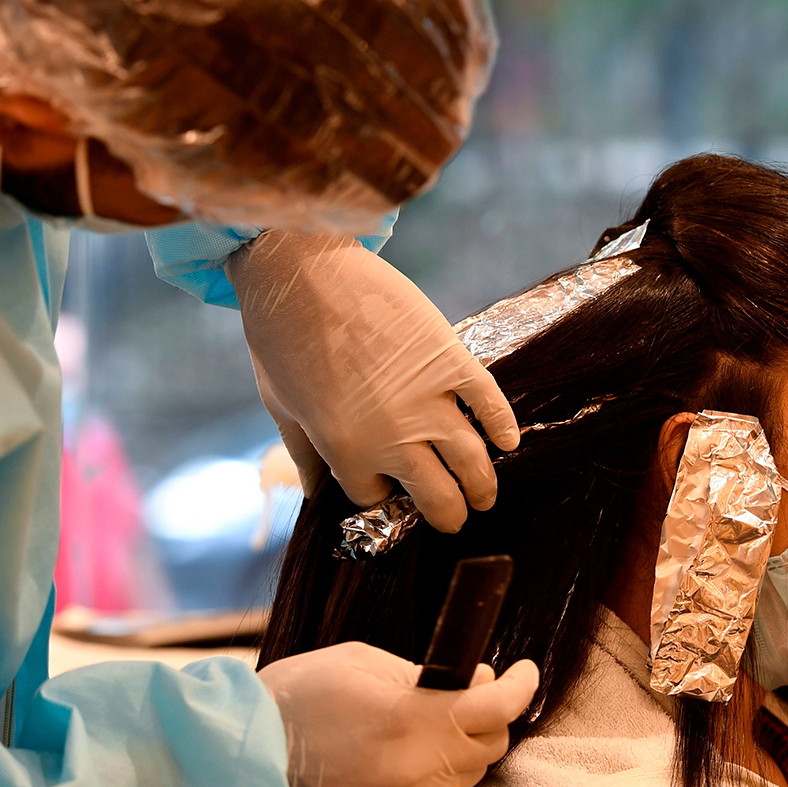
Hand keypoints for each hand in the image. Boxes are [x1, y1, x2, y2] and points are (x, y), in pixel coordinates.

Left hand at [229, 231, 519, 530]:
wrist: (301, 268)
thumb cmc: (279, 337)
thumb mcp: (280, 406)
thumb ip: (303, 457)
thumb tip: (315, 498)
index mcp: (345, 452)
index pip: (377, 500)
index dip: (384, 499)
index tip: (390, 493)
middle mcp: (393, 436)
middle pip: (436, 496)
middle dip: (448, 514)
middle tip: (456, 518)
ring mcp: (427, 398)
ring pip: (470, 460)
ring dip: (482, 486)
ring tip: (485, 496)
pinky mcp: (449, 359)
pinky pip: (489, 402)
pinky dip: (503, 425)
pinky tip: (508, 442)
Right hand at [259, 642, 539, 786]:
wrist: (248, 760)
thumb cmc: (296, 700)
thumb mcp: (360, 661)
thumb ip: (421, 671)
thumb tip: (466, 679)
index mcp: (414, 717)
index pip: (497, 703)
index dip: (521, 683)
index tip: (523, 670)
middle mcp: (420, 766)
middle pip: (492, 742)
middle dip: (491, 711)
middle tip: (470, 686)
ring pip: (472, 775)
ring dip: (468, 745)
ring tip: (438, 721)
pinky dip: (446, 778)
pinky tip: (421, 757)